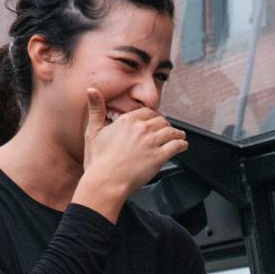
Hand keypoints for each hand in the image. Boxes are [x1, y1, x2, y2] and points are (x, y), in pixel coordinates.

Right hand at [78, 86, 184, 216]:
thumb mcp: (93, 132)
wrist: (105, 182)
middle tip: (168, 130)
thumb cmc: (98, 162)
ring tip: (180, 136)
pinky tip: (183, 146)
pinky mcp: (158, 157)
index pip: (147, 112)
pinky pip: (176, 146)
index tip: (157, 120)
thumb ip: (96, 109)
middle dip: (165, 126)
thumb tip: (91, 90)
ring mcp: (151, 142)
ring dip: (177, 134)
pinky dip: (182, 144)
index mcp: (127, 121)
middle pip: (161, 121)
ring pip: (171, 132)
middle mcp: (141, 128)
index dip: (154, 116)